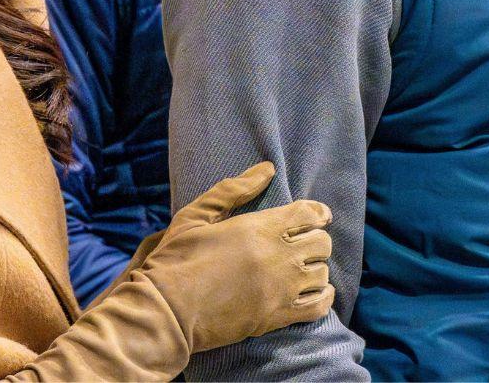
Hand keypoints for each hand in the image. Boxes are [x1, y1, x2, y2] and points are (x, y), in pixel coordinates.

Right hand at [132, 162, 333, 352]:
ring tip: (301, 269)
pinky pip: (318, 307)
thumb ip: (234, 189)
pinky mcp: (277, 318)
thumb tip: (267, 169)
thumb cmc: (176, 259)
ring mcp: (281, 290)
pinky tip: (311, 293)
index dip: (317, 212)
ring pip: (322, 274)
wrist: (166, 312)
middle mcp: (278, 257)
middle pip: (321, 243)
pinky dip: (321, 298)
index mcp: (259, 228)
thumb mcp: (197, 215)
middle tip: (302, 243)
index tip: (317, 216)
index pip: (308, 213)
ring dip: (315, 268)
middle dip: (316, 239)